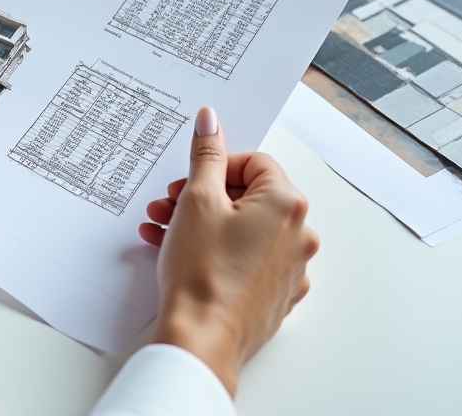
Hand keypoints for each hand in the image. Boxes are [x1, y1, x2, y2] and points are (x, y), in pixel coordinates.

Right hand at [138, 107, 318, 396]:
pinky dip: (216, 249)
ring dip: (201, 221)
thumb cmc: (202, 273)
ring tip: (163, 228)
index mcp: (287, 205)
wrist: (200, 339)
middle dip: (202, 195)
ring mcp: (290, 268)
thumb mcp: (197, 199)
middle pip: (248, 195)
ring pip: (243, 227)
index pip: (253, 162)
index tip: (191, 180)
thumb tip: (211, 121)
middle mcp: (298, 235)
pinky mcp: (275, 294)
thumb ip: (206, 154)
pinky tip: (181, 252)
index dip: (215, 167)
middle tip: (170, 202)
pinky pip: (246, 257)